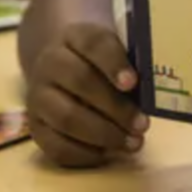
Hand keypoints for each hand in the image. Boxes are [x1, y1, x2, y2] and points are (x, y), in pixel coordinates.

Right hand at [26, 22, 149, 167]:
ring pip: (66, 117)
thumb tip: (156, 95)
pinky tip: (109, 153)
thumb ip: (131, 67)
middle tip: (142, 125)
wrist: (61, 72)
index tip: (132, 83)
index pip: (93, 43)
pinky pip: (56, 146)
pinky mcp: (35, 126)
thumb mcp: (115, 54)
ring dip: (104, 134)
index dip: (113, 63)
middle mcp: (50, 63)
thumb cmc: (100, 65)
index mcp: (74, 37)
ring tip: (132, 143)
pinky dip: (85, 154)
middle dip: (116, 107)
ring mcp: (37, 96)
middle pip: (80, 81)